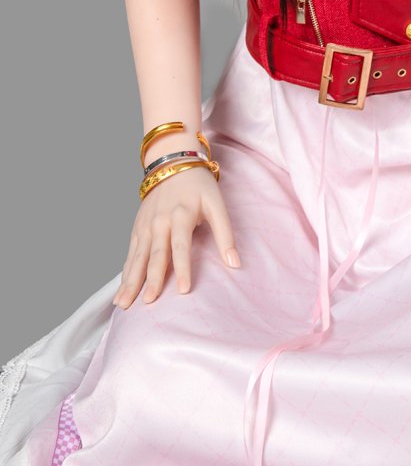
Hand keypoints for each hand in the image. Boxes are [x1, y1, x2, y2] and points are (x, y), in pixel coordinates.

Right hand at [112, 166, 239, 307]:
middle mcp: (159, 222)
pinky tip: (121, 291)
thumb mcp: (217, 204)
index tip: (183, 290)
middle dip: (152, 279)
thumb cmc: (198, 186)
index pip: (181, 246)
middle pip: (155, 255)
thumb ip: (225, 234)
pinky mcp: (137, 229)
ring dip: (131, 281)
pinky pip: (130, 254)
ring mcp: (145, 226)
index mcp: (181, 215)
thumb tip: (235, 263)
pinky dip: (125, 273)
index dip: (183, 268)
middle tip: (149, 302)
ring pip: (137, 257)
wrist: (172, 162)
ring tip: (124, 304)